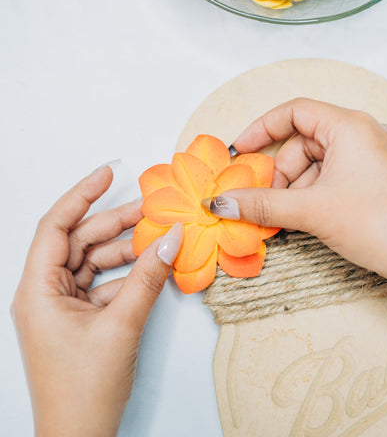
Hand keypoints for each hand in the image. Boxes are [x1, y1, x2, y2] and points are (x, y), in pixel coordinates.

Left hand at [12, 165, 182, 436]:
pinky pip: (103, 282)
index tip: (109, 173)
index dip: (81, 194)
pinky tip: (151, 268)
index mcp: (37, 290)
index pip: (56, 226)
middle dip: (115, 223)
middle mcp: (45, 292)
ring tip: (157, 237)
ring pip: (94, 261)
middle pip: (80, 241)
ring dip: (125, 249)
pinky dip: (127, 273)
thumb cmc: (86, 388)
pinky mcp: (80, 315)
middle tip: (150, 209)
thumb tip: (172, 238)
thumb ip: (149, 277)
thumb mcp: (122, 325)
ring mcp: (62, 304)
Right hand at [208, 98, 386, 286]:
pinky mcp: (379, 175)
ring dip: (299, 188)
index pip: (295, 111)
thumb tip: (221, 203)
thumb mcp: (311, 211)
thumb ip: (261, 204)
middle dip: (282, 173)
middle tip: (269, 202)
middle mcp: (366, 133)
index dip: (262, 129)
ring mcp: (375, 154)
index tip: (242, 151)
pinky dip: (317, 192)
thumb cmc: (379, 225)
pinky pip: (336, 174)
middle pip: (305, 142)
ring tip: (294, 217)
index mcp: (351, 126)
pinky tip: (313, 217)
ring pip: (320, 162)